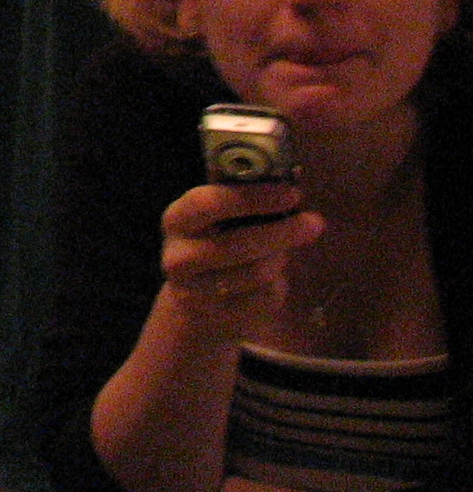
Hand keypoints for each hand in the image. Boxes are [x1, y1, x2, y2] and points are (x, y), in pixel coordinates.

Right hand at [157, 179, 319, 341]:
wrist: (199, 303)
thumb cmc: (219, 244)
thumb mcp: (221, 217)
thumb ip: (247, 195)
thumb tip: (292, 173)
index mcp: (177, 220)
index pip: (207, 203)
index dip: (252, 198)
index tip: (291, 193)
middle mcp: (178, 257)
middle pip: (237, 244)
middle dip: (282, 232)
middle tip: (315, 222)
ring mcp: (197, 292)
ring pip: (257, 274)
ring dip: (280, 259)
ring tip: (284, 251)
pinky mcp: (220, 318)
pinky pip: (265, 298)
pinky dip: (279, 285)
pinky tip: (272, 278)